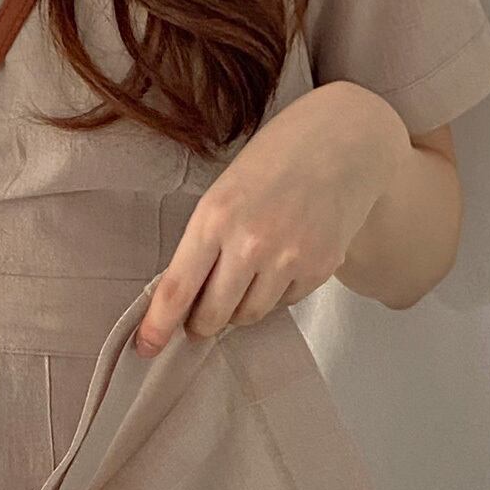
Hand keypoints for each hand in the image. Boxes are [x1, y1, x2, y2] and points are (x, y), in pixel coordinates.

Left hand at [133, 81, 411, 354]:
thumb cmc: (273, 162)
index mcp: (215, 217)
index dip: (158, 326)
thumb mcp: (223, 192)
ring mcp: (289, 258)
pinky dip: (275, 294)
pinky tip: (281, 263)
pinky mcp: (319, 268)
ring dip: (238, 310)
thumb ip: (204, 243)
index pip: (177, 288)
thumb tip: (185, 299)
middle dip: (200, 324)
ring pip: (248, 315)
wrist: (342, 142)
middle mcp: (250, 242)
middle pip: (212, 315)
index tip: (147, 347)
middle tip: (199, 320)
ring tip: (244, 279)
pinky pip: (283, 303)